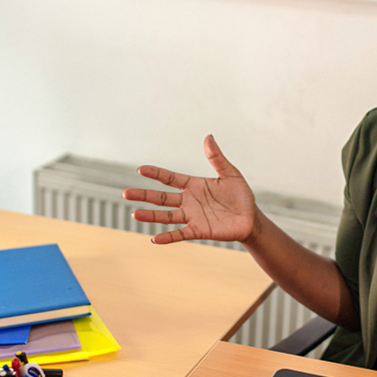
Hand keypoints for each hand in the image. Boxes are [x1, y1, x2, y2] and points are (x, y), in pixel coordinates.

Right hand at [122, 135, 258, 244]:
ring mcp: (192, 216)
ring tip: (135, 214)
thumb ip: (217, 158)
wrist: (250, 217)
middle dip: (144, 195)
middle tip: (126, 193)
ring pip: (166, 216)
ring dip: (150, 216)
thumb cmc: (240, 195)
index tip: (141, 169)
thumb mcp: (230, 173)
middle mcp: (188, 201)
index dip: (156, 174)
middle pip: (161, 198)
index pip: (170, 178)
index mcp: (193, 185)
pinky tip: (154, 239)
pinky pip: (180, 234)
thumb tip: (208, 137)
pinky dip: (168, 237)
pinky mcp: (199, 231)